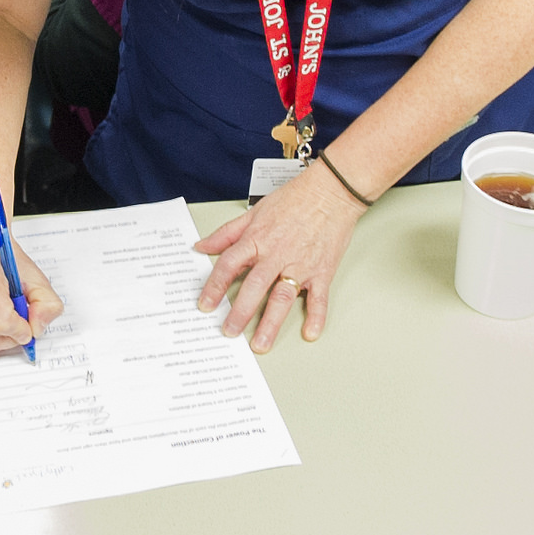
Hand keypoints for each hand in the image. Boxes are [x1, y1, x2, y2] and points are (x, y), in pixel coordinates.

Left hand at [194, 160, 365, 351]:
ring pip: (282, 297)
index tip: (205, 304)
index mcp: (257, 239)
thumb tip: (202, 246)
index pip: (229, 265)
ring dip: (271, 322)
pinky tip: (309, 333)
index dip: (214, 286)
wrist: (331, 191)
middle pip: (253, 287)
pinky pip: (319, 298)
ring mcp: (301, 265)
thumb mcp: (254, 213)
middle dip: (239, 312)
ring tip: (260, 343)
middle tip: (228, 331)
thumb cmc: (294, 199)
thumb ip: (227, 233)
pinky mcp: (322, 271)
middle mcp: (277, 254)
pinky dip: (316, 316)